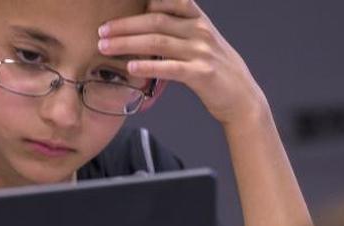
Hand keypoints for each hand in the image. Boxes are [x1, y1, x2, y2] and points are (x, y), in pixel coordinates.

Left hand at [98, 0, 266, 126]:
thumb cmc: (216, 70)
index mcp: (198, 20)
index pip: (170, 1)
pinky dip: (148, 66)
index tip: (119, 4)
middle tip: (101, 31)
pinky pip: (171, 68)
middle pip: (156, 21)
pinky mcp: (202, 74)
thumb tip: (147, 19)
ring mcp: (202, 52)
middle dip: (124, 25)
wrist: (242, 98)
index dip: (146, 0)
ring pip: (158, 42)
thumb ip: (177, 29)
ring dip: (128, 43)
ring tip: (105, 47)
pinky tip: (131, 68)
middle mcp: (200, 31)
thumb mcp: (200, 42)